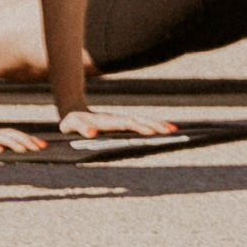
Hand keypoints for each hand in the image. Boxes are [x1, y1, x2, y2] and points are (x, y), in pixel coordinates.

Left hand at [57, 109, 175, 143]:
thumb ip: (80, 128)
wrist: (73, 113)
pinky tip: (168, 129)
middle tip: (171, 132)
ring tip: (175, 130)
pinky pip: (143, 124)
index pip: (125, 124)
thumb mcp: (71, 125)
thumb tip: (92, 133)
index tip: (151, 133)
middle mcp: (118, 119)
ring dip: (158, 125)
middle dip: (154, 126)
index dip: (138, 127)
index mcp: (107, 121)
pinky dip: (155, 125)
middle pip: (138, 121)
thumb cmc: (73, 122)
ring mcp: (123, 120)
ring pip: (143, 121)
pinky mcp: (125, 123)